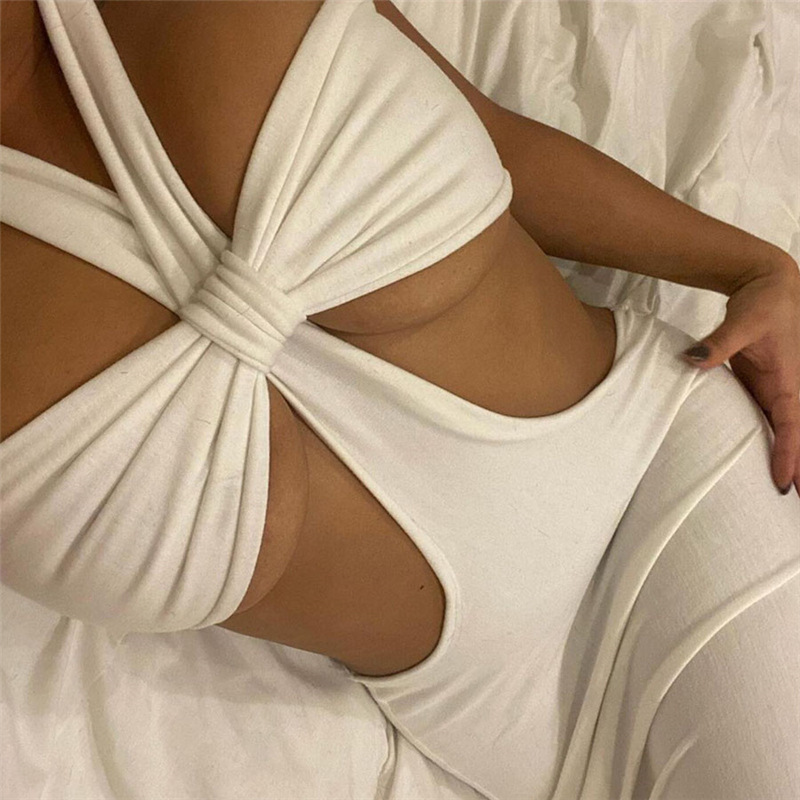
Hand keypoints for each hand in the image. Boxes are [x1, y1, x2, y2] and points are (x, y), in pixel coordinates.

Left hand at [680, 256, 799, 496]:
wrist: (769, 284)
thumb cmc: (763, 302)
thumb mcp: (742, 321)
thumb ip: (718, 344)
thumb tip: (692, 360)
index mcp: (791, 380)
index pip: (793, 426)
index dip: (790, 456)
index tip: (785, 484)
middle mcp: (789, 389)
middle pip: (794, 437)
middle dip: (796, 469)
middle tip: (789, 504)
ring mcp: (776, 390)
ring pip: (783, 432)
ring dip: (784, 459)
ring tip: (781, 493)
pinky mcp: (763, 386)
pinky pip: (769, 421)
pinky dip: (769, 441)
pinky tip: (761, 462)